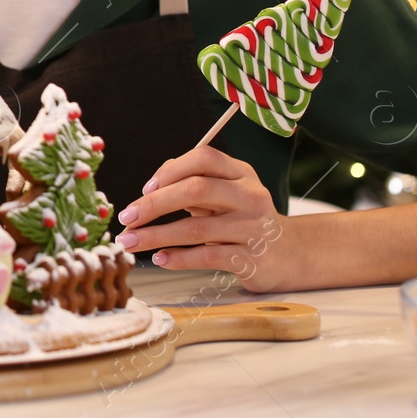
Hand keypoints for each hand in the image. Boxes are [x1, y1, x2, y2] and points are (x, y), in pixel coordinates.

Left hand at [114, 146, 293, 291]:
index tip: (145, 189)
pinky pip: (208, 256)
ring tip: (132, 242)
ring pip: (197, 228)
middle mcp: (251, 196)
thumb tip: (150, 188)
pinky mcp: (252, 259)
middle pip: (196, 189)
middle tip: (127, 218)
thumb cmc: (242, 219)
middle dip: (155, 204)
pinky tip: (160, 258)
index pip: (203, 158)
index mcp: (241, 173)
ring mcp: (254, 228)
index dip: (170, 170)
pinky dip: (178, 258)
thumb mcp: (224, 193)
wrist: (288, 255)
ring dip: (157, 235)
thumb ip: (192, 183)